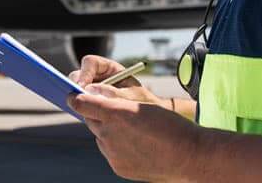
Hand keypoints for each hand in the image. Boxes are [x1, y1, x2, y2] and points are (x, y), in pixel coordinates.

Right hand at [68, 56, 170, 109]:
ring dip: (76, 98)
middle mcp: (99, 78)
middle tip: (75, 99)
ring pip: (76, 90)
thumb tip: (88, 91)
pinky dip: (79, 108)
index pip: (90, 63)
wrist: (149, 118)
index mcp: (110, 69)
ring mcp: (94, 91)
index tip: (82, 87)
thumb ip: (111, 93)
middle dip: (75, 86)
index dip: (84, 72)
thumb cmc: (142, 103)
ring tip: (78, 109)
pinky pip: (80, 103)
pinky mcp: (91, 104)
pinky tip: (82, 116)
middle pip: (78, 75)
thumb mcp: (130, 97)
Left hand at [68, 86, 198, 181]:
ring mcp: (113, 152)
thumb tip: (92, 94)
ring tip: (132, 132)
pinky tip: (136, 145)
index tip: (72, 97)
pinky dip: (116, 147)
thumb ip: (114, 100)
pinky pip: (109, 152)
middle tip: (111, 112)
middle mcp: (110, 133)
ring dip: (108, 131)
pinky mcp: (118, 166)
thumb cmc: (168, 124)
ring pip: (100, 137)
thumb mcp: (142, 104)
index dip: (77, 99)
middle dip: (97, 114)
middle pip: (91, 120)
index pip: (83, 104)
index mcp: (116, 113)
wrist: (188, 155)